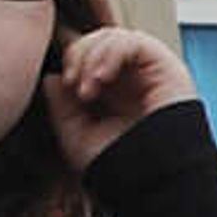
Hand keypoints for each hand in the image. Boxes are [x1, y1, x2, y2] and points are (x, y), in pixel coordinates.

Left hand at [41, 26, 193, 172]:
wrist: (156, 180)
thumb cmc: (121, 165)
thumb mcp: (78, 136)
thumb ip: (62, 107)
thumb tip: (52, 77)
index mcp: (112, 92)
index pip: (87, 54)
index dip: (72, 59)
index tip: (65, 83)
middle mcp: (130, 78)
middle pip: (97, 40)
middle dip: (78, 55)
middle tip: (73, 83)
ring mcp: (148, 71)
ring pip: (113, 36)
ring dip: (91, 56)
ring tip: (88, 88)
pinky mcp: (165, 66)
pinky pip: (133, 41)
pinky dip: (110, 53)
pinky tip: (102, 78)